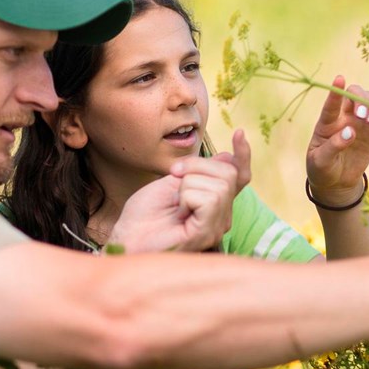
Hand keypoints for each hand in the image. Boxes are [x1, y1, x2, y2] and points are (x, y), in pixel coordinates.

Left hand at [108, 130, 250, 252]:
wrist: (126, 236)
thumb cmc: (144, 214)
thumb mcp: (172, 182)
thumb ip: (199, 172)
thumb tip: (227, 156)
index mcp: (214, 203)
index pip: (239, 176)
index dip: (243, 155)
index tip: (239, 133)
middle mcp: (221, 217)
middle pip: (228, 173)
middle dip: (196, 166)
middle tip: (173, 177)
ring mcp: (216, 226)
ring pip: (220, 184)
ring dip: (187, 185)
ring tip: (175, 204)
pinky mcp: (207, 233)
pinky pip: (210, 199)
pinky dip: (187, 197)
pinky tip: (178, 213)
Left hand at [306, 76, 368, 206]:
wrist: (335, 182)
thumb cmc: (322, 169)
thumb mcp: (320, 161)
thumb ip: (333, 146)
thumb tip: (350, 132)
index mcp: (325, 124)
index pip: (330, 105)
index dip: (335, 92)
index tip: (339, 78)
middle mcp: (343, 119)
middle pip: (354, 95)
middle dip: (360, 99)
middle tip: (361, 115)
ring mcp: (358, 124)